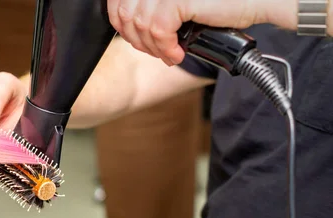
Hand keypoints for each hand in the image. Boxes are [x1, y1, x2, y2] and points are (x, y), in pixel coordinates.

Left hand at [107, 0, 269, 65]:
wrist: (256, 1)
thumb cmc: (222, 4)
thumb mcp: (179, 6)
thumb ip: (155, 10)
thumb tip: (131, 29)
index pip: (118, 1)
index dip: (121, 25)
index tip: (137, 39)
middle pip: (125, 14)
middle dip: (136, 41)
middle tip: (155, 51)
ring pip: (141, 26)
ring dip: (153, 48)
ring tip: (170, 54)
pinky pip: (158, 31)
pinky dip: (166, 48)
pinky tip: (178, 53)